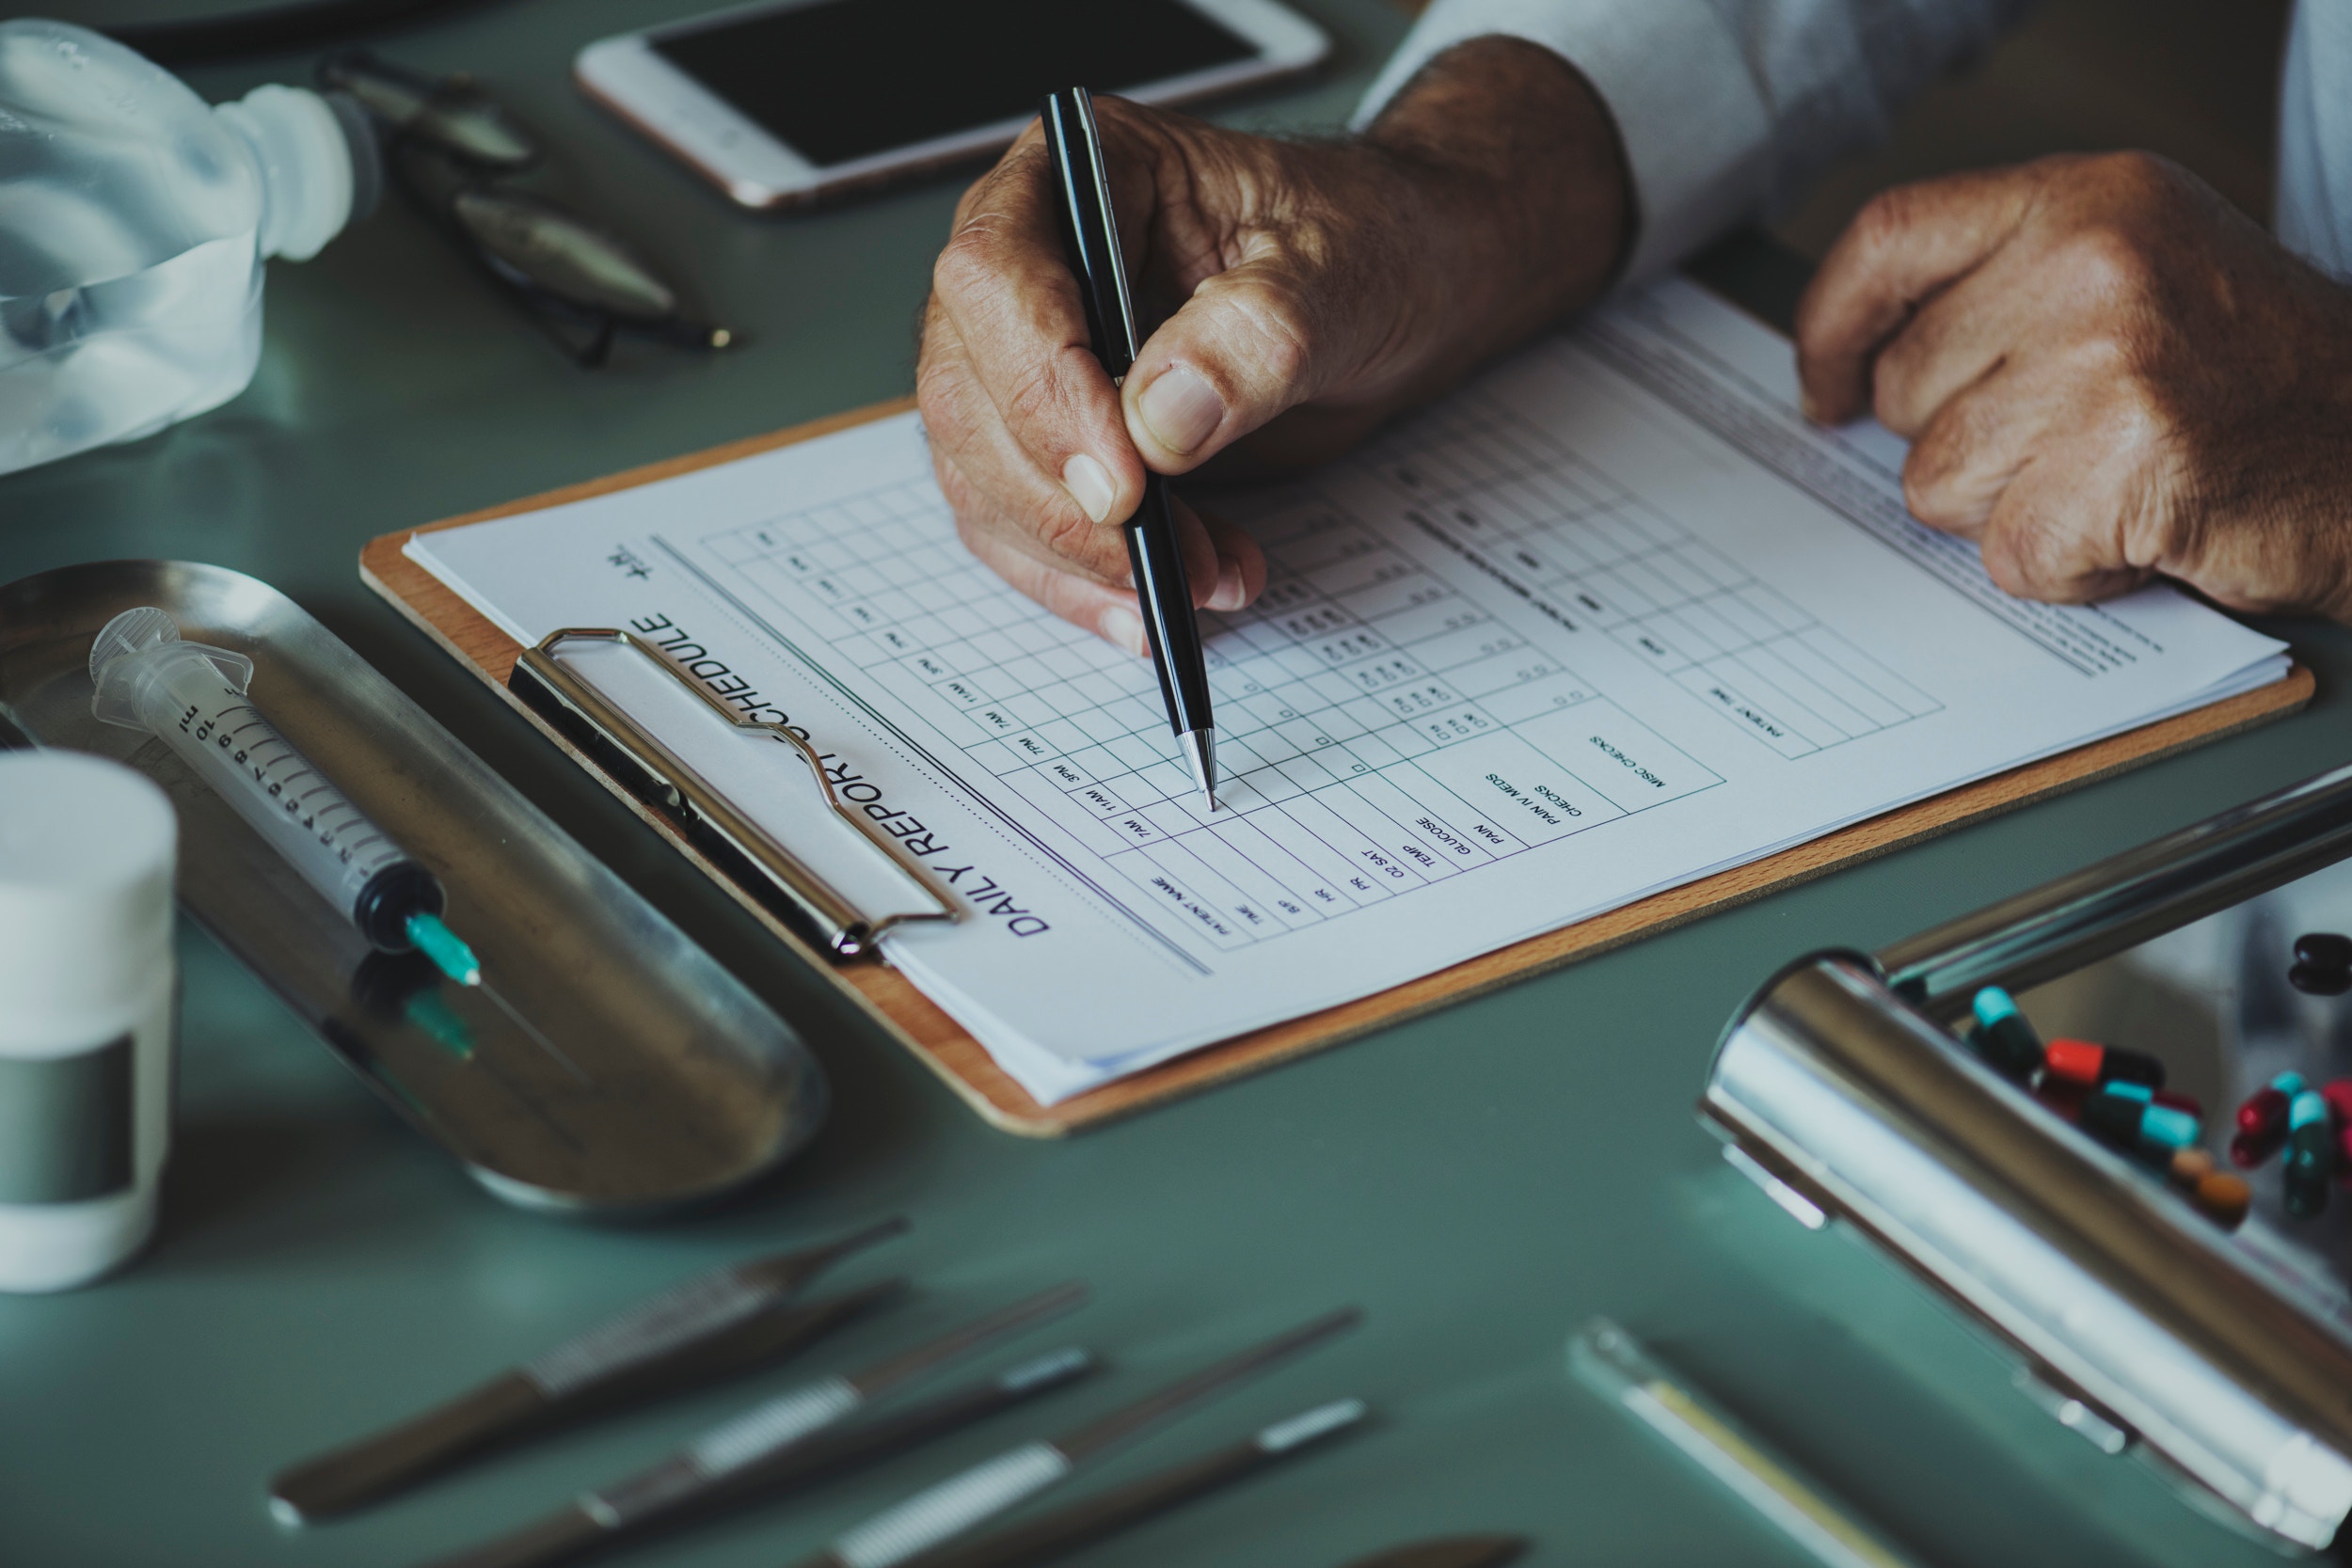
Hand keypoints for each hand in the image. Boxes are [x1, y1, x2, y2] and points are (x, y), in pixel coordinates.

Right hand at [916, 37, 1628, 651]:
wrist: (1400, 289)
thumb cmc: (1369, 244)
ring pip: (983, 476)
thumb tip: (1160, 419)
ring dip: (1081, 557)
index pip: (998, 273)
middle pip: (971, 392)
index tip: (1124, 482)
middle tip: (1161, 561)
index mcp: (1082, 173)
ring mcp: (1029, 357)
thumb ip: (1256, 334)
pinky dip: (1088, 583)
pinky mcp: (1053, 442)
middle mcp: (1032, 261)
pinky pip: (1023, 528)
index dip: (1042, 385)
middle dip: (1063, 501)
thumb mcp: (1340, 274)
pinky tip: (1170, 602)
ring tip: (1205, 581)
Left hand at [1797, 152, 2351, 619]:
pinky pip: (2008, 552)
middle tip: (2071, 440)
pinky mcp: (2117, 467)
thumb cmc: (2260, 376)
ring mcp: (2103, 363)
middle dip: (1965, 440)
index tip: (1823, 385)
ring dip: (2013, 508)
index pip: (1892, 238)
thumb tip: (1858, 367)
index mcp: (2087, 200)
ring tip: (2113, 478)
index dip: (1832, 323)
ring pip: (1939, 481)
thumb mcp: (2137, 271)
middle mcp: (2089, 264)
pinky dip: (2067, 568)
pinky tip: (2141, 527)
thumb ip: (2003, 291)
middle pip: (1907, 386)